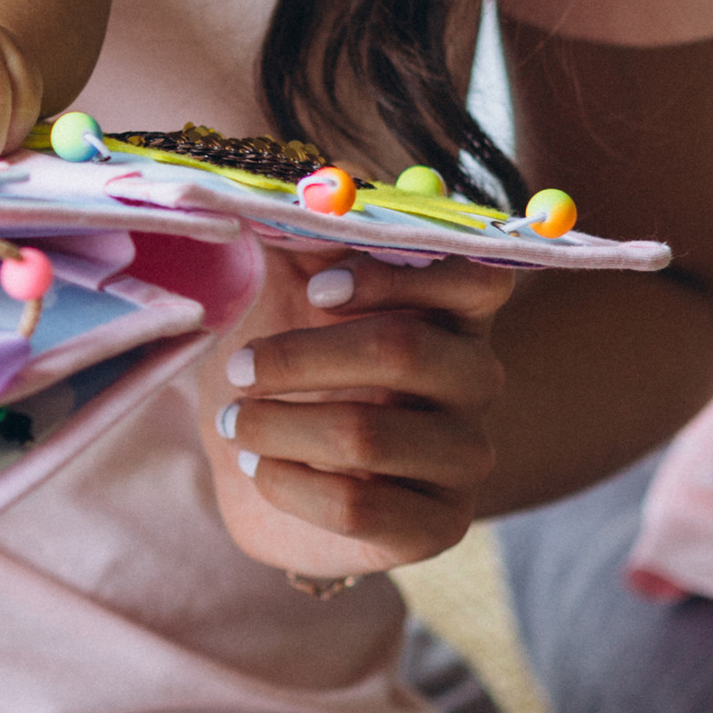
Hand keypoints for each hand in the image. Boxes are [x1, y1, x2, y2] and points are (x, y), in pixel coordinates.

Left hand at [198, 246, 515, 581]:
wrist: (259, 471)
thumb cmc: (282, 369)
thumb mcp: (281, 290)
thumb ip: (296, 235)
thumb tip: (290, 187)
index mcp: (452, 312)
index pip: (476, 278)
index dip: (393, 279)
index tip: (314, 291)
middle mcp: (474, 381)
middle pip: (407, 351)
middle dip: (301, 356)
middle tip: (239, 368)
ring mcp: (462, 458)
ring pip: (369, 435)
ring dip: (279, 425)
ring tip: (235, 424)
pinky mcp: (435, 525)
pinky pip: (358, 506)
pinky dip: (288, 482)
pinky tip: (258, 469)